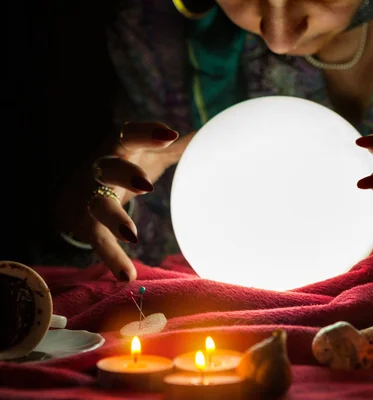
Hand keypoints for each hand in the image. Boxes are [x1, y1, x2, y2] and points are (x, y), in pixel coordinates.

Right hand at [53, 122, 193, 280]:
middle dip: (125, 174)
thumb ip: (178, 146)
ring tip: (133, 236)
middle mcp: (102, 170)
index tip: (170, 135)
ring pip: (98, 206)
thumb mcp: (148, 151)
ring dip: (114, 219)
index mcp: (121, 149)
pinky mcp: (87, 225)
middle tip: (146, 185)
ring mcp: (92, 198)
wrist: (73, 189)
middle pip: (108, 168)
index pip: (129, 135)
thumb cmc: (125, 164)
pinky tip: (128, 276)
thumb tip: (213, 133)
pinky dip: (111, 258)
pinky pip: (98, 241)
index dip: (146, 133)